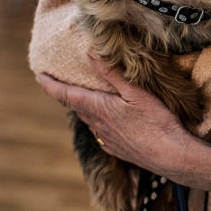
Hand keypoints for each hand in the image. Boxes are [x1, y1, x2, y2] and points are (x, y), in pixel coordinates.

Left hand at [36, 55, 195, 175]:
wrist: (170, 156)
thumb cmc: (156, 122)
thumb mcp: (136, 92)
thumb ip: (112, 74)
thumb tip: (90, 54)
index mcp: (98, 109)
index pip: (66, 95)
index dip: (51, 85)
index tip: (39, 76)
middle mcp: (97, 125)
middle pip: (75, 107)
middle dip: (66, 94)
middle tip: (59, 83)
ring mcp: (106, 139)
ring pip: (88, 120)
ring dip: (82, 108)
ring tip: (81, 97)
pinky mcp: (116, 148)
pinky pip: (100, 132)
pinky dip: (96, 121)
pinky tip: (105, 119)